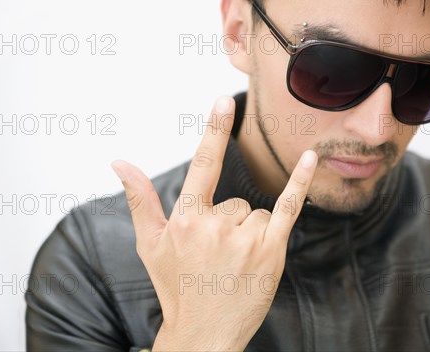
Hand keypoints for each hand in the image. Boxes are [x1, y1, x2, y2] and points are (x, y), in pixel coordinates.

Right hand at [110, 96, 316, 350]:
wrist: (205, 333)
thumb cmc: (176, 285)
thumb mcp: (151, 244)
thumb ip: (140, 198)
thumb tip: (119, 162)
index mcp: (186, 220)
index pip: (203, 165)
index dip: (215, 130)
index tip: (224, 101)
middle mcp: (217, 227)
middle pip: (234, 201)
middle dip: (227, 224)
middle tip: (217, 257)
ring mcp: (248, 239)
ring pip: (255, 212)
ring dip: (248, 232)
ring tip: (234, 263)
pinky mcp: (272, 251)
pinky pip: (290, 207)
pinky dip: (301, 182)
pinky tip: (310, 158)